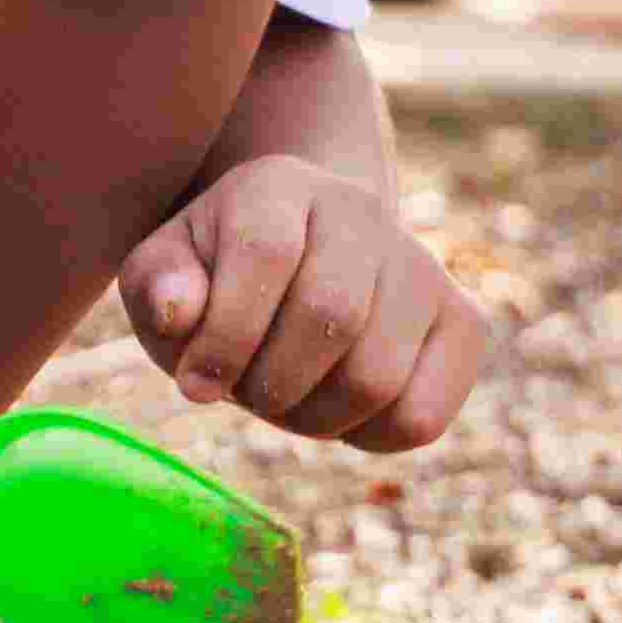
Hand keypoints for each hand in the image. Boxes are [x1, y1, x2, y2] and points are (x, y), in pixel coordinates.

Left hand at [121, 153, 488, 451]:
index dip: (225, 336)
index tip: (193, 386)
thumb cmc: (213, 278)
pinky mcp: (464, 324)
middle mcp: (362, 212)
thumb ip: (157, 285)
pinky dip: (367, 437)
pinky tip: (337, 409)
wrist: (295, 270)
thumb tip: (180, 314)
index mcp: (279, 185)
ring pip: (377, 376)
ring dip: (313, 419)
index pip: (265, 252)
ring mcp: (422, 266)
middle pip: (331, 316)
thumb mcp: (163, 271)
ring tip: (287, 398)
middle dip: (270, 385)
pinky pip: (422, 416)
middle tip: (246, 393)